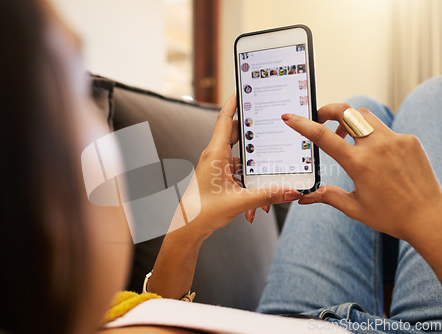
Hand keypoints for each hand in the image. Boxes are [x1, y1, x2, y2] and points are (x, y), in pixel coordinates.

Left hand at [179, 94, 301, 237]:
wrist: (188, 227)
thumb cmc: (204, 212)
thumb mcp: (240, 202)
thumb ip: (267, 195)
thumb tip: (292, 191)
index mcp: (215, 154)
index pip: (224, 120)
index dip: (233, 103)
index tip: (242, 89)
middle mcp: (214, 156)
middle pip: (234, 134)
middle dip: (251, 130)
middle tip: (267, 120)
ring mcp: (216, 166)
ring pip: (238, 155)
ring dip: (252, 163)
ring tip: (269, 164)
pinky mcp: (218, 176)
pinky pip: (237, 170)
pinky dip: (248, 177)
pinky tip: (258, 192)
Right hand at [281, 103, 441, 242]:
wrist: (430, 218)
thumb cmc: (392, 216)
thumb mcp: (354, 208)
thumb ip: (327, 196)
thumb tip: (304, 197)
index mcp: (359, 164)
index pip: (323, 137)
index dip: (303, 125)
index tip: (290, 117)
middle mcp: (377, 147)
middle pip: (346, 112)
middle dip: (328, 110)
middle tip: (320, 118)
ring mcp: (395, 140)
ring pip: (365, 116)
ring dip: (349, 122)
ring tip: (345, 139)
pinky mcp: (409, 140)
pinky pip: (384, 129)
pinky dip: (372, 135)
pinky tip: (373, 154)